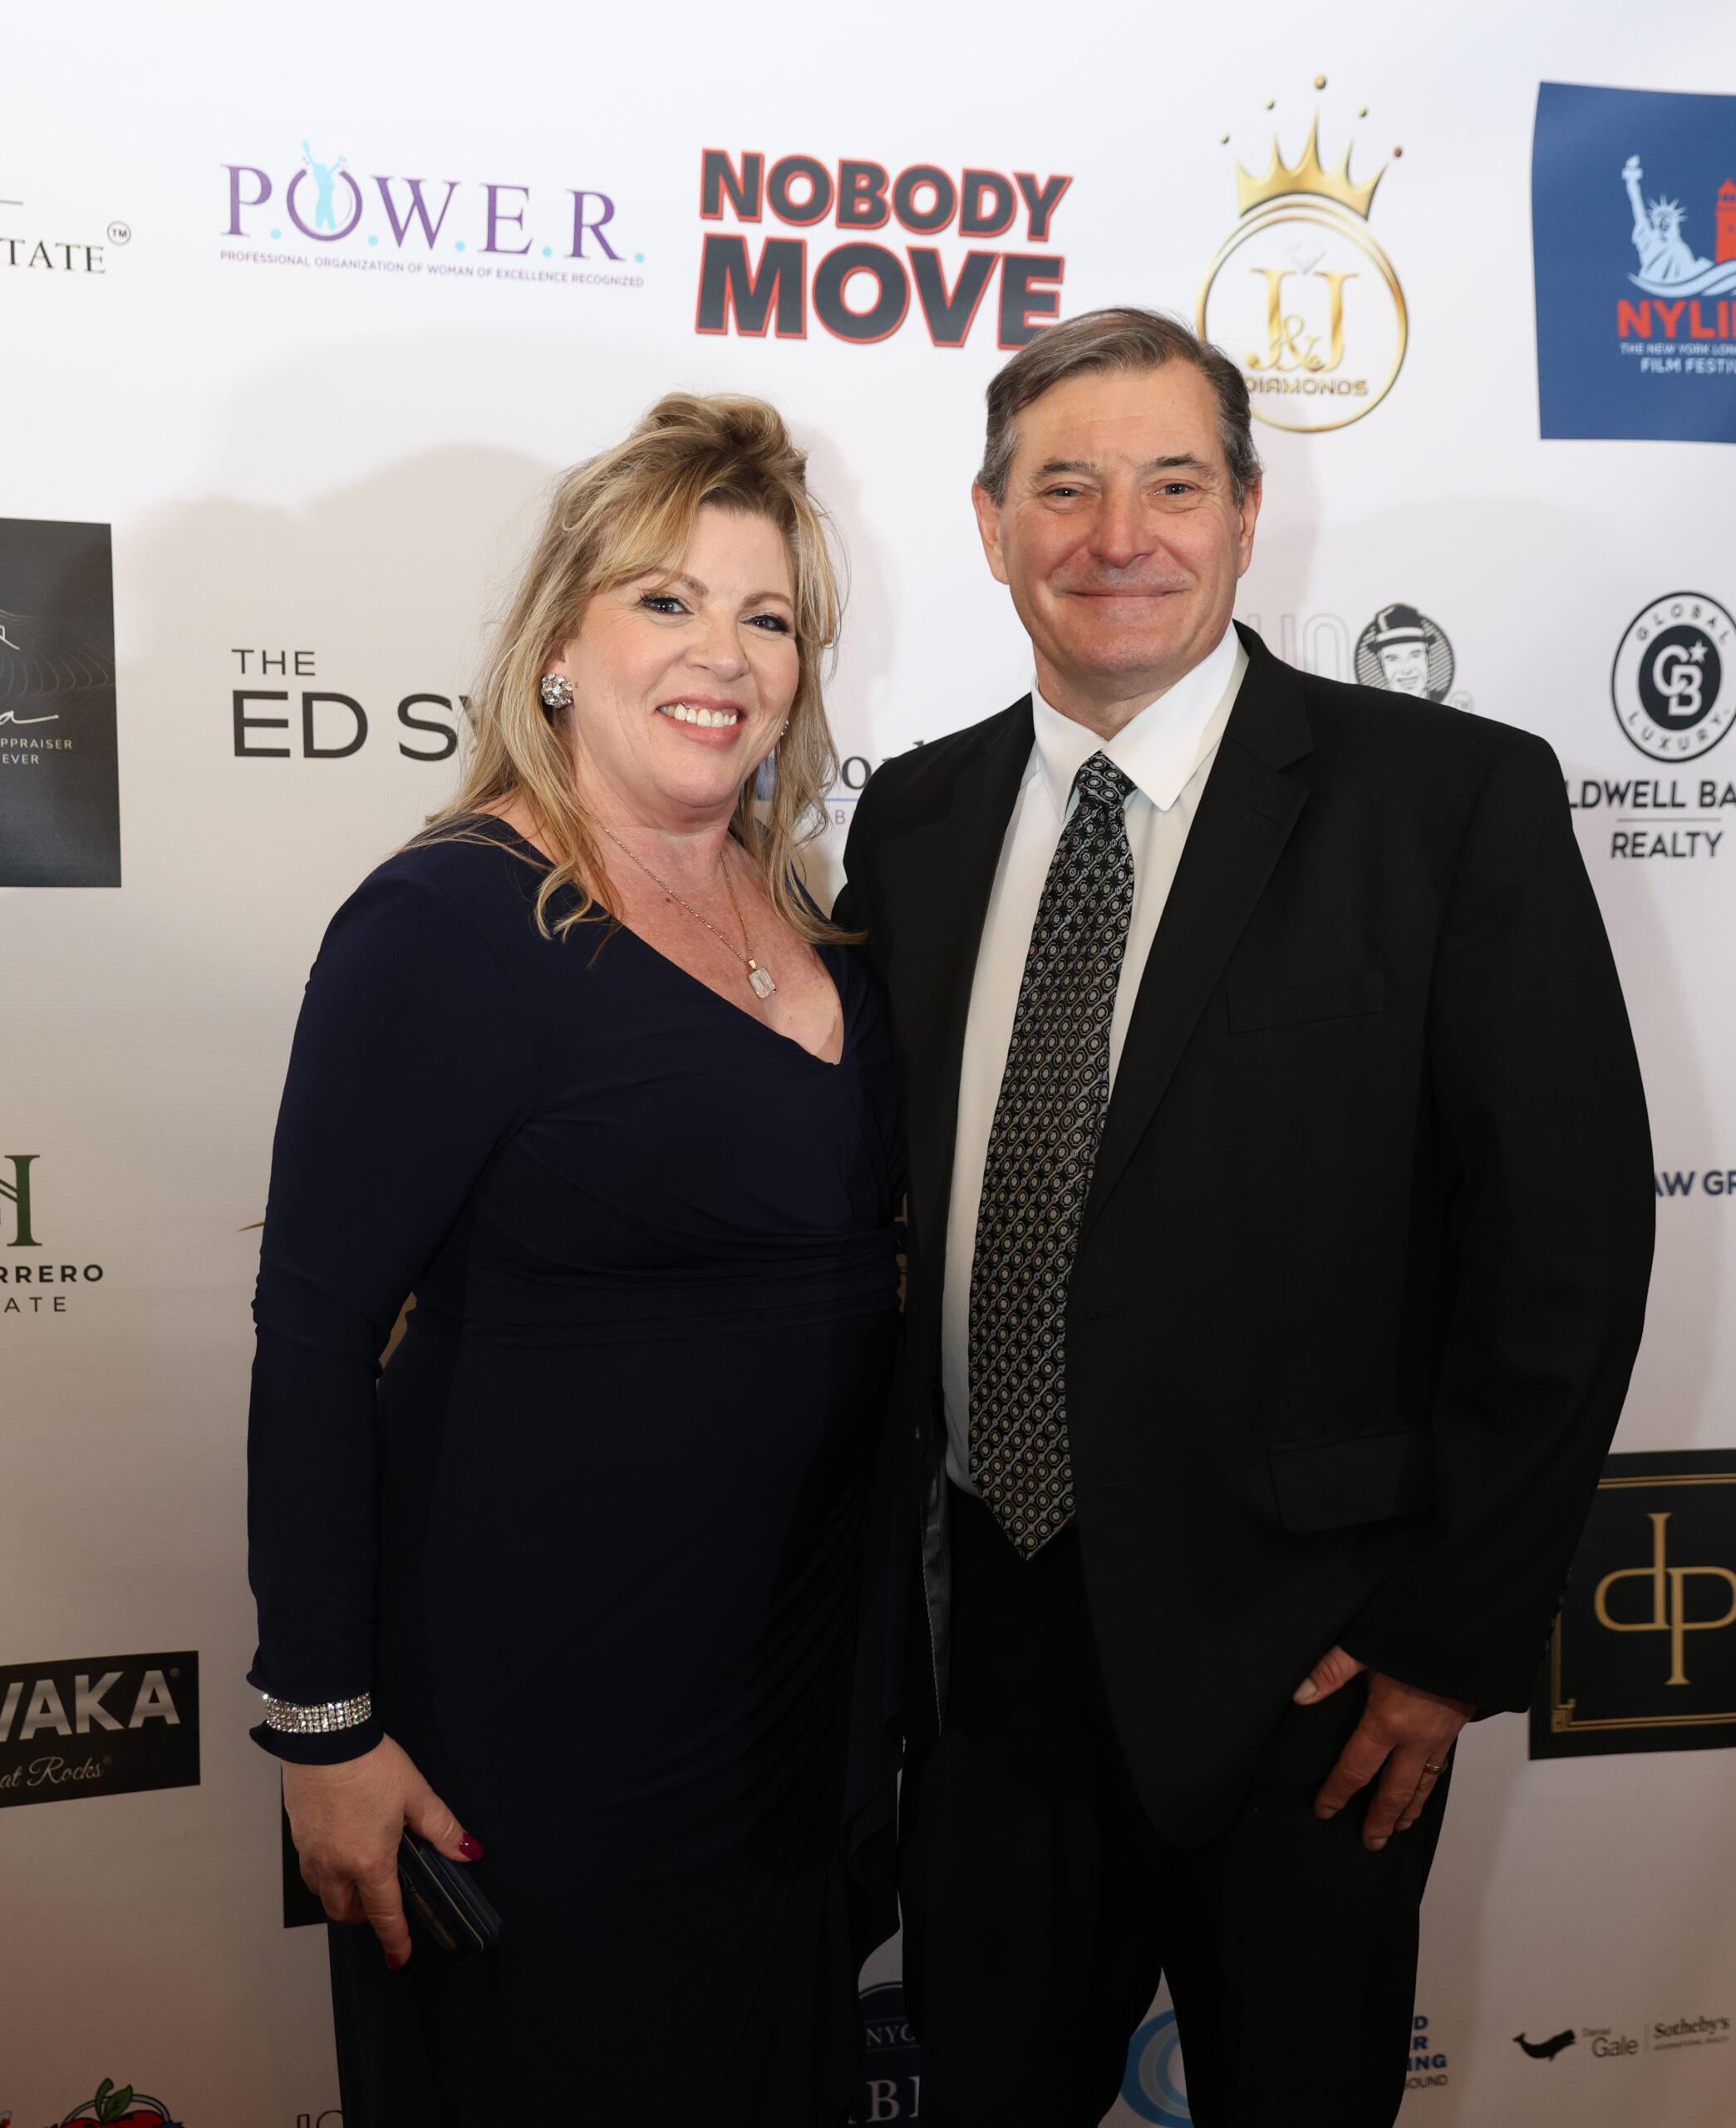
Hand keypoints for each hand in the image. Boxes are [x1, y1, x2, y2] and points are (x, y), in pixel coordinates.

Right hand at [281, 1734, 479, 1967]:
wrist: (325, 1738)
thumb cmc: (370, 1765)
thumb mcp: (416, 1794)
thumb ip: (442, 1828)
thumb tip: (468, 1851)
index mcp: (369, 1862)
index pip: (384, 1913)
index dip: (395, 1938)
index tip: (400, 1957)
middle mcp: (335, 1865)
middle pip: (345, 1911)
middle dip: (363, 1918)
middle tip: (381, 1911)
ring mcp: (312, 1852)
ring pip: (323, 1894)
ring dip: (341, 1899)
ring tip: (359, 1885)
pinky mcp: (298, 1835)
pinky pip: (309, 1871)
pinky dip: (324, 1876)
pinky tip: (337, 1855)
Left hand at [1294, 1645, 1473, 1852]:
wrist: (1472, 1629)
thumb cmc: (1419, 1633)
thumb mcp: (1367, 1645)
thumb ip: (1331, 1670)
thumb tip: (1299, 1694)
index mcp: (1388, 1721)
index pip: (1356, 1768)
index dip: (1337, 1792)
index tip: (1324, 1810)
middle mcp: (1416, 1738)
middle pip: (1395, 1791)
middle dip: (1380, 1819)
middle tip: (1370, 1842)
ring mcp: (1440, 1736)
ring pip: (1424, 1784)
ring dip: (1410, 1810)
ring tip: (1399, 1828)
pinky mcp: (1457, 1726)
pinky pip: (1441, 1765)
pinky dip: (1431, 1784)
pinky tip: (1426, 1787)